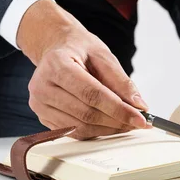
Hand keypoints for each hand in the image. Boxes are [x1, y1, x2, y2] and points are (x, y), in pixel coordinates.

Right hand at [17, 0, 147, 139]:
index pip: (91, 94)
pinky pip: (73, 131)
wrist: (56, 48)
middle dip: (117, 120)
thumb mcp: (102, 55)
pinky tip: (109, 124)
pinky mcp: (42, 116)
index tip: (140, 118)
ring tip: (127, 123)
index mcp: (56, 64)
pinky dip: (95, 131)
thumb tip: (138, 106)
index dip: (118, 109)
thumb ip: (121, 81)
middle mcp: (42, 86)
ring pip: (81, 126)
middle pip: (86, 113)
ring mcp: (39, 103)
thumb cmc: (78, 49)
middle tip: (138, 121)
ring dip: (108, 128)